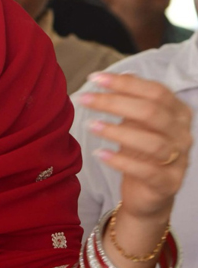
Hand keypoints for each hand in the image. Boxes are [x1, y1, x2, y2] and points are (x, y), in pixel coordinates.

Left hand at [79, 71, 191, 219]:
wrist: (149, 194)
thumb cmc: (141, 152)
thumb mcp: (137, 122)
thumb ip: (134, 99)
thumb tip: (125, 73)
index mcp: (179, 113)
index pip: (156, 91)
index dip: (126, 83)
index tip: (95, 78)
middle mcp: (183, 135)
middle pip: (152, 112)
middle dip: (115, 102)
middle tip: (85, 98)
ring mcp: (179, 160)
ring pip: (152, 142)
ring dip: (117, 131)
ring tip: (91, 125)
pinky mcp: (168, 184)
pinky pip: (146, 171)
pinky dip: (121, 161)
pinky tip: (99, 154)